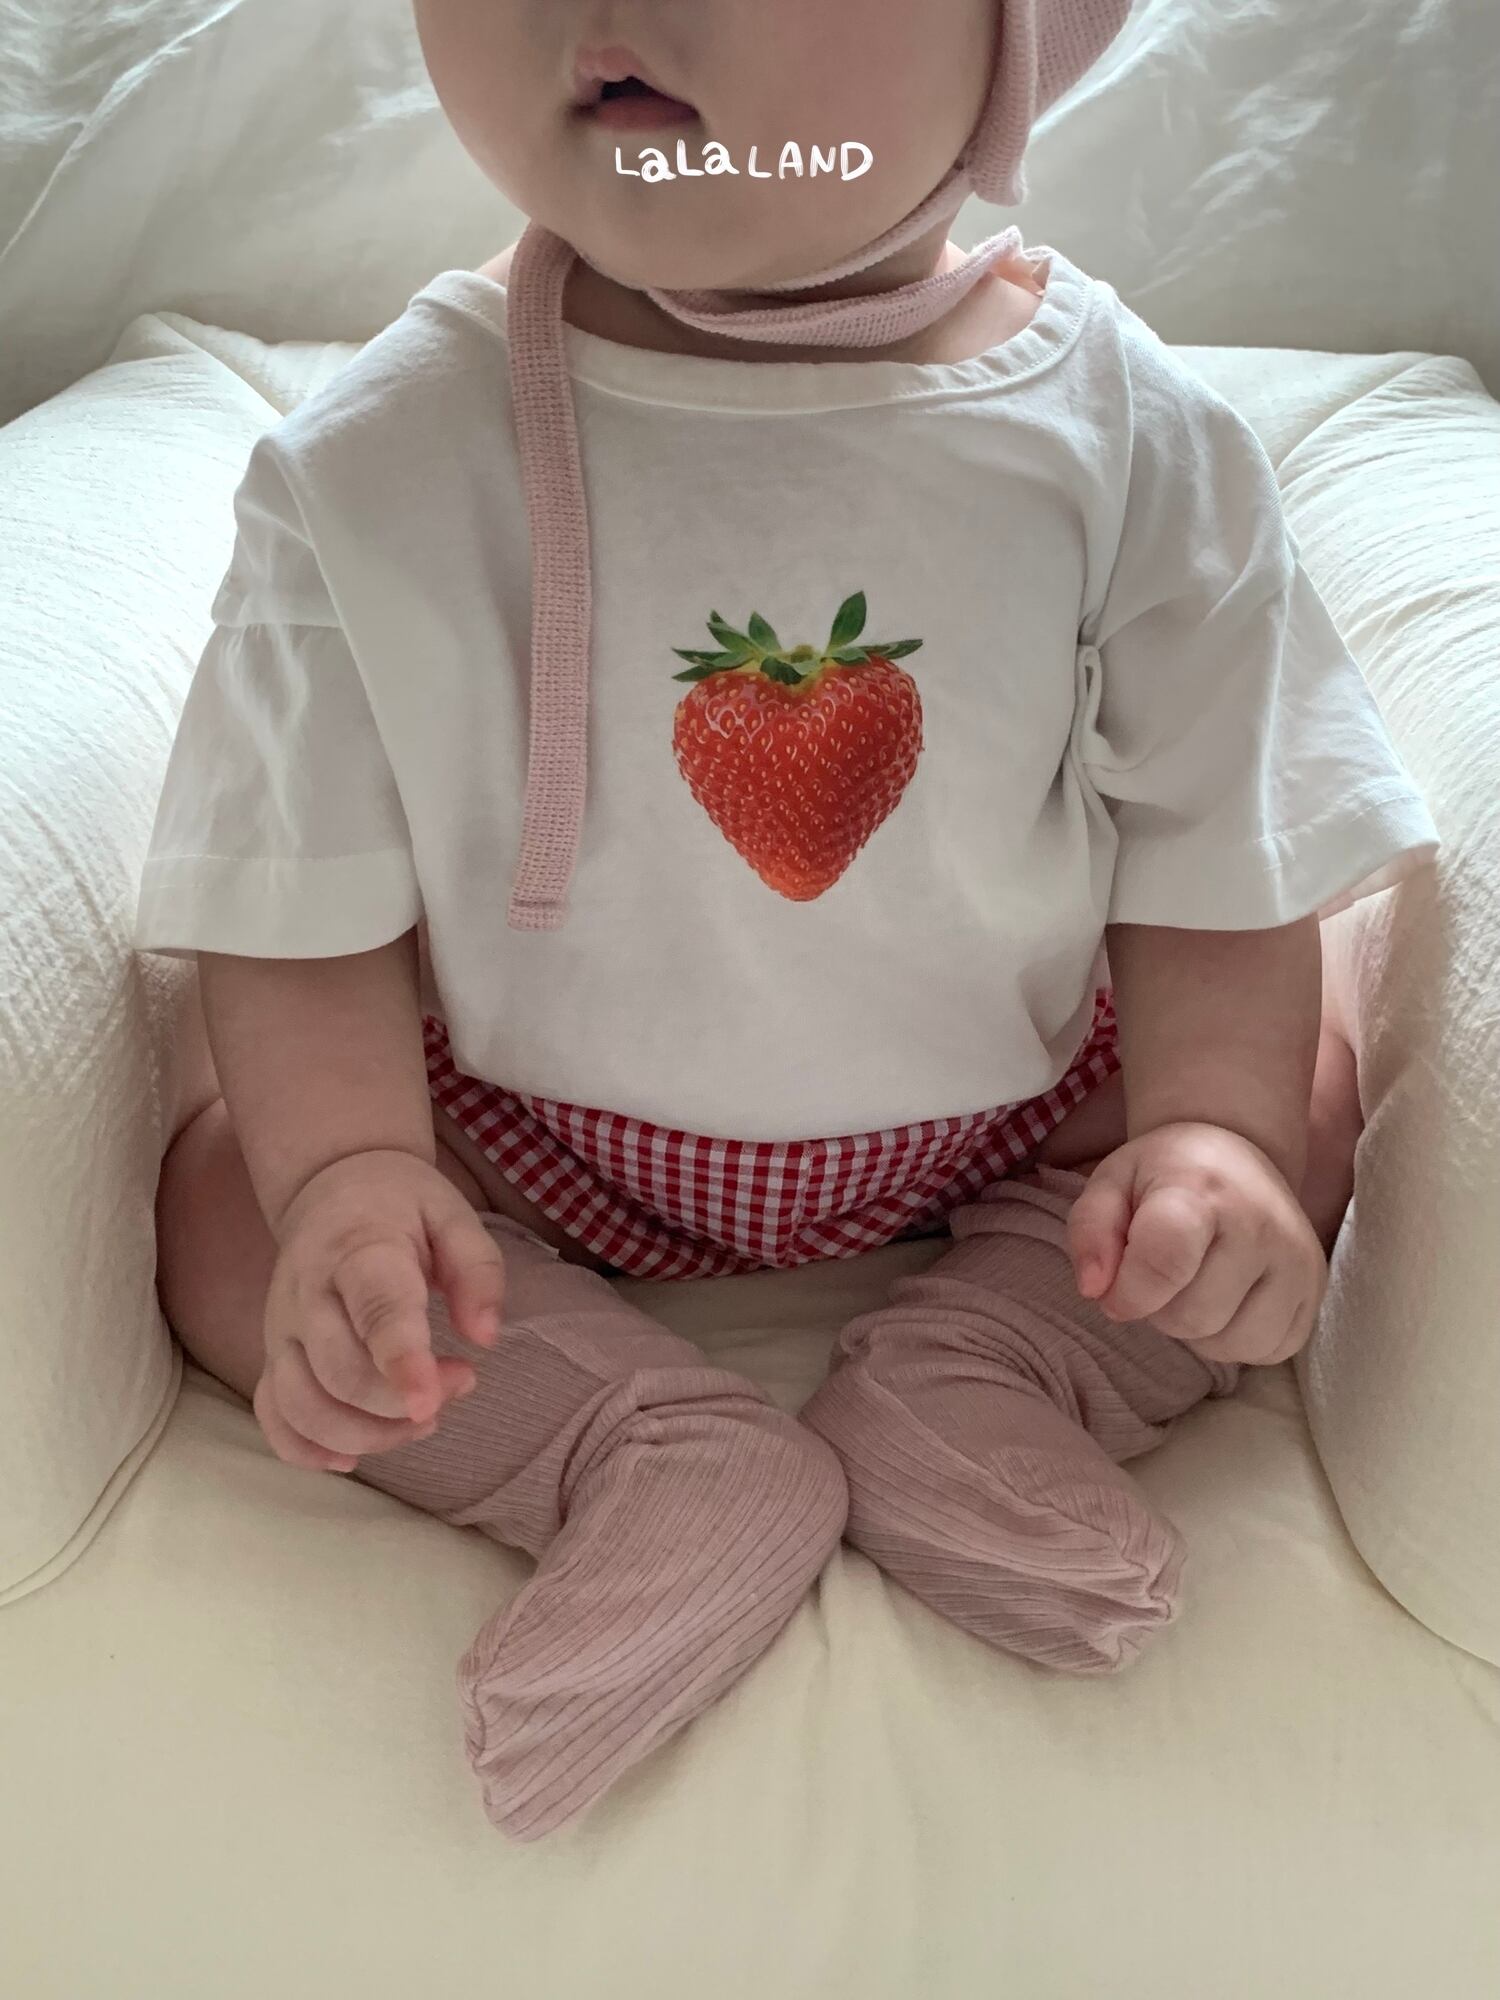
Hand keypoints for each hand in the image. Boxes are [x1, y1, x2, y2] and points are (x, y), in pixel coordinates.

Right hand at [254, 1150, 504, 1473]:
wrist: (330, 1189)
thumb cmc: (401, 1206)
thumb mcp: (453, 1215)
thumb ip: (477, 1269)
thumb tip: (486, 1336)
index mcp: (358, 1248)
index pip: (375, 1311)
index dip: (402, 1364)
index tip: (432, 1402)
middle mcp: (307, 1293)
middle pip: (339, 1374)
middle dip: (401, 1404)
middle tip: (461, 1382)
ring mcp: (282, 1329)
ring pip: (303, 1405)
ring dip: (366, 1435)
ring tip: (421, 1421)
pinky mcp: (271, 1354)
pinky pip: (272, 1416)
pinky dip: (305, 1449)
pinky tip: (352, 1456)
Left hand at [1066, 1123, 1327, 1365]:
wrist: (1237, 1154)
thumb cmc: (1164, 1175)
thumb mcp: (1111, 1183)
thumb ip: (1090, 1231)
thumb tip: (1095, 1290)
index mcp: (1203, 1191)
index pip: (1165, 1263)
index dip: (1130, 1291)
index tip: (1116, 1289)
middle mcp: (1262, 1226)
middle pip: (1192, 1318)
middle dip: (1161, 1310)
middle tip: (1164, 1275)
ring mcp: (1298, 1262)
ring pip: (1231, 1345)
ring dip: (1199, 1331)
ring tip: (1195, 1286)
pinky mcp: (1316, 1292)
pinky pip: (1267, 1352)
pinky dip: (1236, 1339)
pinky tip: (1228, 1300)